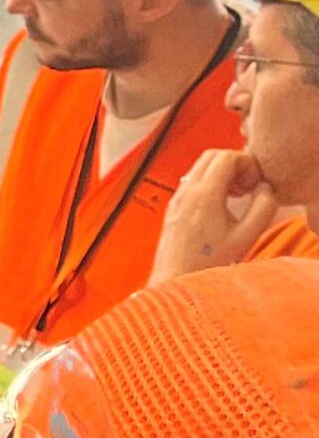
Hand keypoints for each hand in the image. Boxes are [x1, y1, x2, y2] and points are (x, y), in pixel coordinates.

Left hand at [154, 150, 278, 282]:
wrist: (174, 281)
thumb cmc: (208, 263)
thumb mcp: (247, 235)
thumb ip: (264, 205)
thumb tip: (264, 187)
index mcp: (204, 194)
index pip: (227, 156)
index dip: (247, 164)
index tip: (254, 184)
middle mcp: (185, 192)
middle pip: (212, 156)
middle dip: (234, 164)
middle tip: (247, 186)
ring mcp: (176, 199)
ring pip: (200, 168)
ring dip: (221, 173)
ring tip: (237, 196)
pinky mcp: (172, 209)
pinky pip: (192, 183)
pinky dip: (209, 184)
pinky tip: (221, 205)